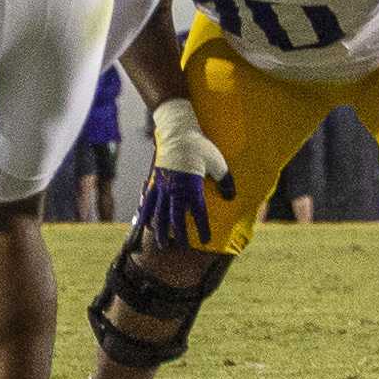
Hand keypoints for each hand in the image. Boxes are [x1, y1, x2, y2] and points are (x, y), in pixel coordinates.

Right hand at [137, 98, 234, 248]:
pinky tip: (147, 225)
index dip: (202, 228)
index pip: (198, 213)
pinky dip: (146, 214)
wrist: (177, 132)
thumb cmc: (200, 146)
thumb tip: (231, 197)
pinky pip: (148, 202)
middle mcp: (176, 189)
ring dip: (161, 230)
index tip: (206, 241)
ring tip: (164, 243)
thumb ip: (225, 180)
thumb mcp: (217, 162)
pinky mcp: (154, 181)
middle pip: (176, 218)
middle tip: (183, 247)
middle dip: (180, 234)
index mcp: (192, 186)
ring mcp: (163, 186)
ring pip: (160, 214)